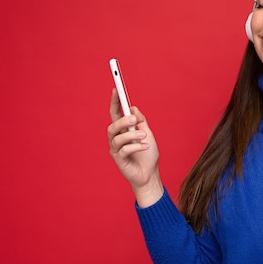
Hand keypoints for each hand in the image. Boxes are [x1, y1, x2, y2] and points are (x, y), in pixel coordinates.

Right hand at [107, 88, 162, 206]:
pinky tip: (145, 147)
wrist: (150, 174)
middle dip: (122, 120)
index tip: (116, 89)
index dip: (115, 101)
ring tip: (144, 136)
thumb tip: (133, 108)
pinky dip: (136, 146)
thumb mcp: (148, 134)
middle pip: (112, 125)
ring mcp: (116, 150)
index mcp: (122, 130)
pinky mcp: (119, 160)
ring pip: (118, 138)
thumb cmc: (148, 154)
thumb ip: (141, 122)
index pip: (115, 113)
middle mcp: (116, 139)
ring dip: (132, 135)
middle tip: (134, 119)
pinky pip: (124, 150)